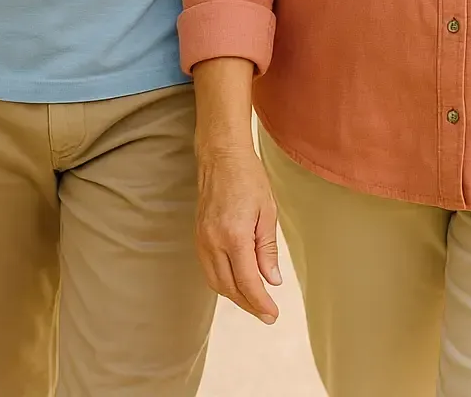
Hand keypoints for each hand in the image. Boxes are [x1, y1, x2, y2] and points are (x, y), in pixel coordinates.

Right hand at [196, 143, 281, 323]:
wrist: (221, 155)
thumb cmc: (248, 177)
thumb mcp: (268, 211)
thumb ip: (267, 249)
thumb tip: (271, 280)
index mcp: (234, 235)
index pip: (247, 281)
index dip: (260, 302)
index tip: (272, 314)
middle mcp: (213, 241)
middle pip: (229, 287)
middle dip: (249, 305)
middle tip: (267, 314)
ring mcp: (202, 239)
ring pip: (216, 282)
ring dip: (235, 296)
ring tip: (254, 302)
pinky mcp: (198, 235)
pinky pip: (208, 269)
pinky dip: (222, 281)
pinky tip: (236, 282)